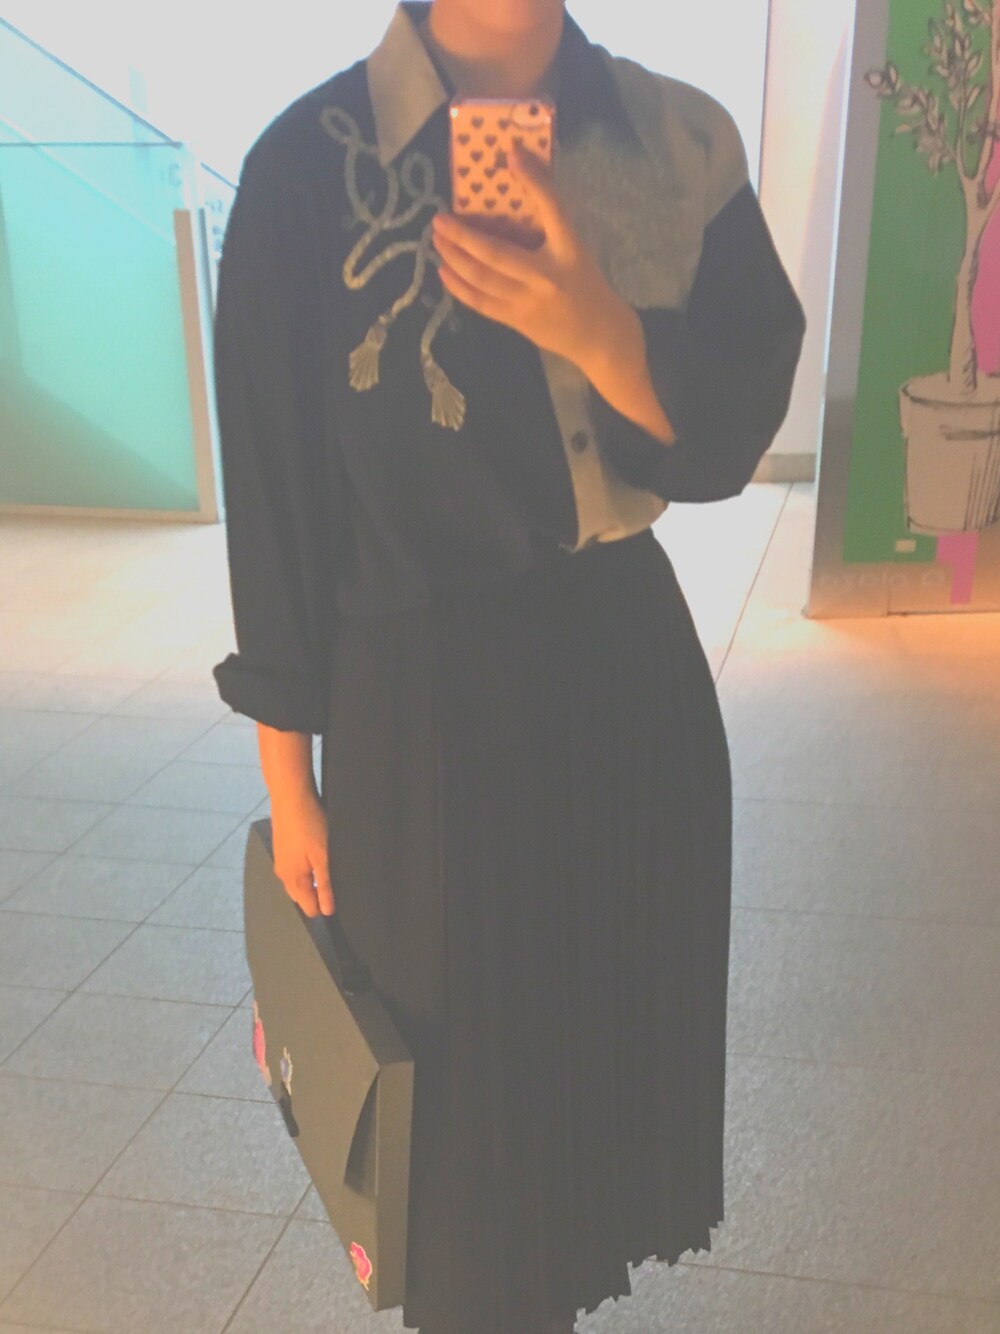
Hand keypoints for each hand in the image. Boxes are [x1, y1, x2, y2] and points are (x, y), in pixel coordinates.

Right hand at [270, 786, 334, 917]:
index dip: (326, 906)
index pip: (309, 908)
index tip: (340, 895)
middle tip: (335, 875)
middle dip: (319, 893)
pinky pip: (296, 866)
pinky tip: (316, 851)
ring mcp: (281, 860)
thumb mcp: (324, 857)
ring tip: (327, 862)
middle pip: (303, 896)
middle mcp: (283, 873)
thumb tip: (327, 910)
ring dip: (314, 878)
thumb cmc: (308, 823)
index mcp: (292, 880)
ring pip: (300, 880)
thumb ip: (326, 886)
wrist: (290, 794)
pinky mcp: (283, 847)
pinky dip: (307, 865)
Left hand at [431, 142, 625, 370]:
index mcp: (569, 250)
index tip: (512, 154)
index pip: (552, 209)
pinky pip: (481, 302)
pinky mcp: (517, 320)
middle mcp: (546, 276)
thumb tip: (517, 187)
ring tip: (438, 241)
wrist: (598, 334)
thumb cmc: (585, 284)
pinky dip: (459, 287)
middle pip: (496, 253)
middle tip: (440, 219)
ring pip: (482, 278)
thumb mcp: (576, 249)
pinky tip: (444, 271)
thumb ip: (550, 225)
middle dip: (463, 235)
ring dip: (455, 258)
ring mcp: (528, 301)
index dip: (533, 180)